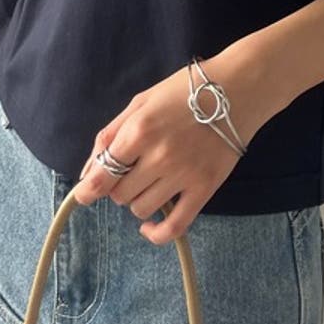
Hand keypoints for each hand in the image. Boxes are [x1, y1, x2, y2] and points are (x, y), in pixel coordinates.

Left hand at [74, 58, 263, 245]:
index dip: (88, 189)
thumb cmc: (185, 91)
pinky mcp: (205, 188)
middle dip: (118, 185)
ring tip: (150, 180)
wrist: (237, 89)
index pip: (101, 176)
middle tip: (132, 169)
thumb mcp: (141, 102)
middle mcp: (158, 157)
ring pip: (141, 209)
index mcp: (139, 131)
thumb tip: (87, 172)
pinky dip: (156, 233)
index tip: (86, 193)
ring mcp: (183, 175)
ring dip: (138, 199)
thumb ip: (110, 135)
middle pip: (119, 194)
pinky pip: (174, 226)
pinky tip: (149, 226)